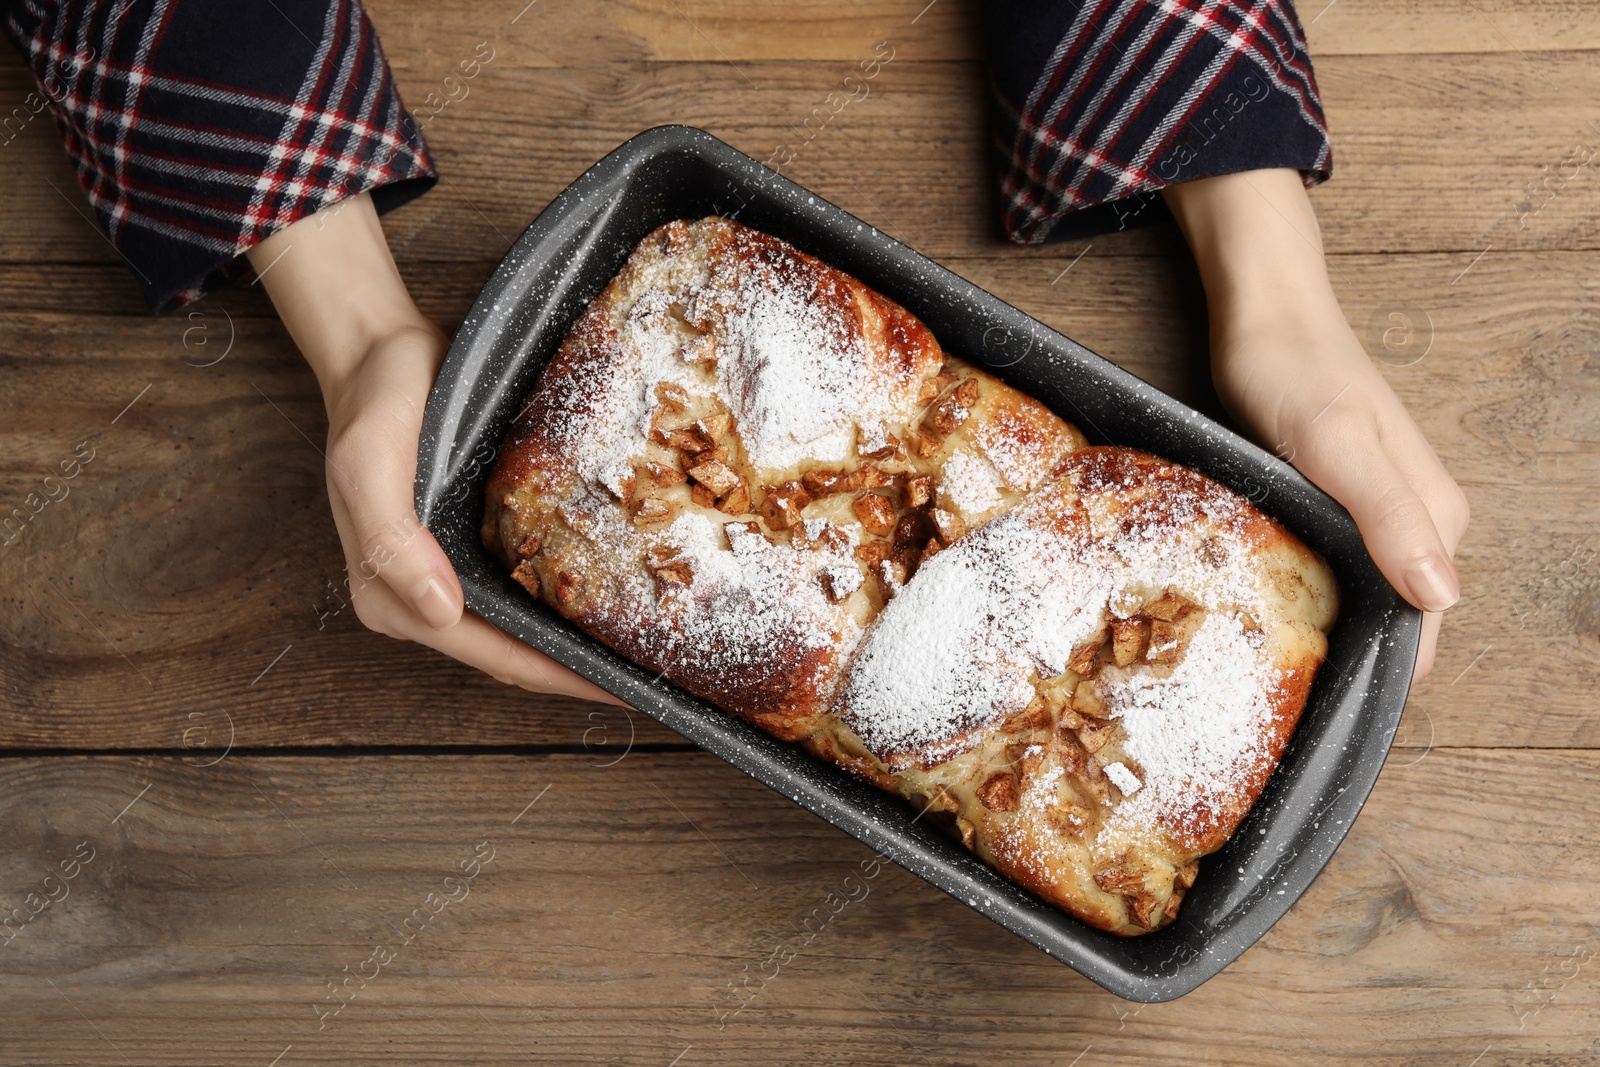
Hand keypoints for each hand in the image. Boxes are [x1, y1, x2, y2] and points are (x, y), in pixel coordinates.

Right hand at [248, 194, 622, 704]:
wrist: (381, 352)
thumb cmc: (375, 405)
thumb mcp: (367, 463)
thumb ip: (392, 541)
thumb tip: (440, 611)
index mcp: (394, 597)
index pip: (494, 655)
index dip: (559, 677)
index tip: (621, 689)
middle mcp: (422, 598)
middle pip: (513, 654)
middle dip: (578, 671)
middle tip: (656, 673)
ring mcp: (447, 575)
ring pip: (522, 628)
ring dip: (576, 642)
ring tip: (644, 647)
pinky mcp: (469, 546)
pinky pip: (523, 589)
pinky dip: (565, 600)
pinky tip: (611, 595)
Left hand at [1163, 170, 1468, 681]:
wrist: (1264, 317)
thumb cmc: (1296, 373)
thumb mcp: (1338, 445)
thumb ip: (1390, 517)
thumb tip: (1441, 597)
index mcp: (1434, 519)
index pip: (1422, 628)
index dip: (1375, 667)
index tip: (1319, 694)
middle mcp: (1417, 522)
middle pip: (1391, 618)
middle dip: (1343, 651)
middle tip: (1272, 677)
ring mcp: (1377, 513)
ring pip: (1360, 593)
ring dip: (1322, 621)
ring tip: (1262, 651)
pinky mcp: (1338, 502)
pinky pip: (1332, 565)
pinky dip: (1303, 587)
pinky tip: (1263, 600)